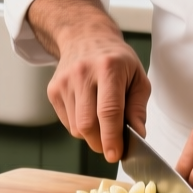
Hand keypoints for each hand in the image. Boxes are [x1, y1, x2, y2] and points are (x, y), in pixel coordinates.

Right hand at [27, 0, 149, 162]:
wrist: (85, 37)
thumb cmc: (117, 60)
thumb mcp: (138, 78)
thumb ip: (138, 109)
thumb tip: (137, 136)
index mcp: (109, 68)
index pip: (108, 111)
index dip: (112, 137)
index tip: (116, 155)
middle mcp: (83, 73)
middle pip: (88, 124)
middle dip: (101, 143)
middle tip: (112, 146)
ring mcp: (64, 82)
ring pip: (76, 127)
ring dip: (91, 135)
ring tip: (102, 122)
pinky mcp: (53, 90)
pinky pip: (67, 123)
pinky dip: (80, 127)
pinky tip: (89, 112)